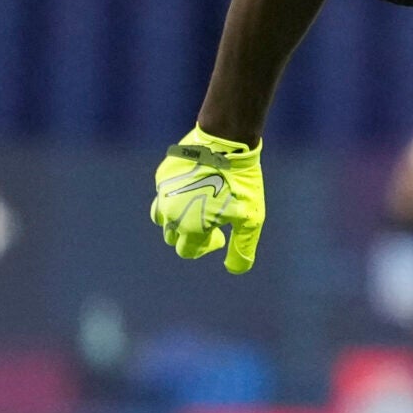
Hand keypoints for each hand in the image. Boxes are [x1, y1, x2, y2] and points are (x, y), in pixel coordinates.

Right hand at [151, 128, 265, 273]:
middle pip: (172, 237)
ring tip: (196, 209)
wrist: (227, 143)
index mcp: (189, 227)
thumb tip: (234, 270)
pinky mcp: (163, 175)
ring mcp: (163, 192)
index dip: (205, 247)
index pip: (186, 251)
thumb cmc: (242, 184)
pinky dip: (174, 197)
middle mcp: (170, 212)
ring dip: (175, 220)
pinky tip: (195, 186)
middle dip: (190, 235)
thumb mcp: (250, 219)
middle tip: (211, 221)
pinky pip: (163, 194)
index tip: (221, 234)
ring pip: (161, 217)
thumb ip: (242, 248)